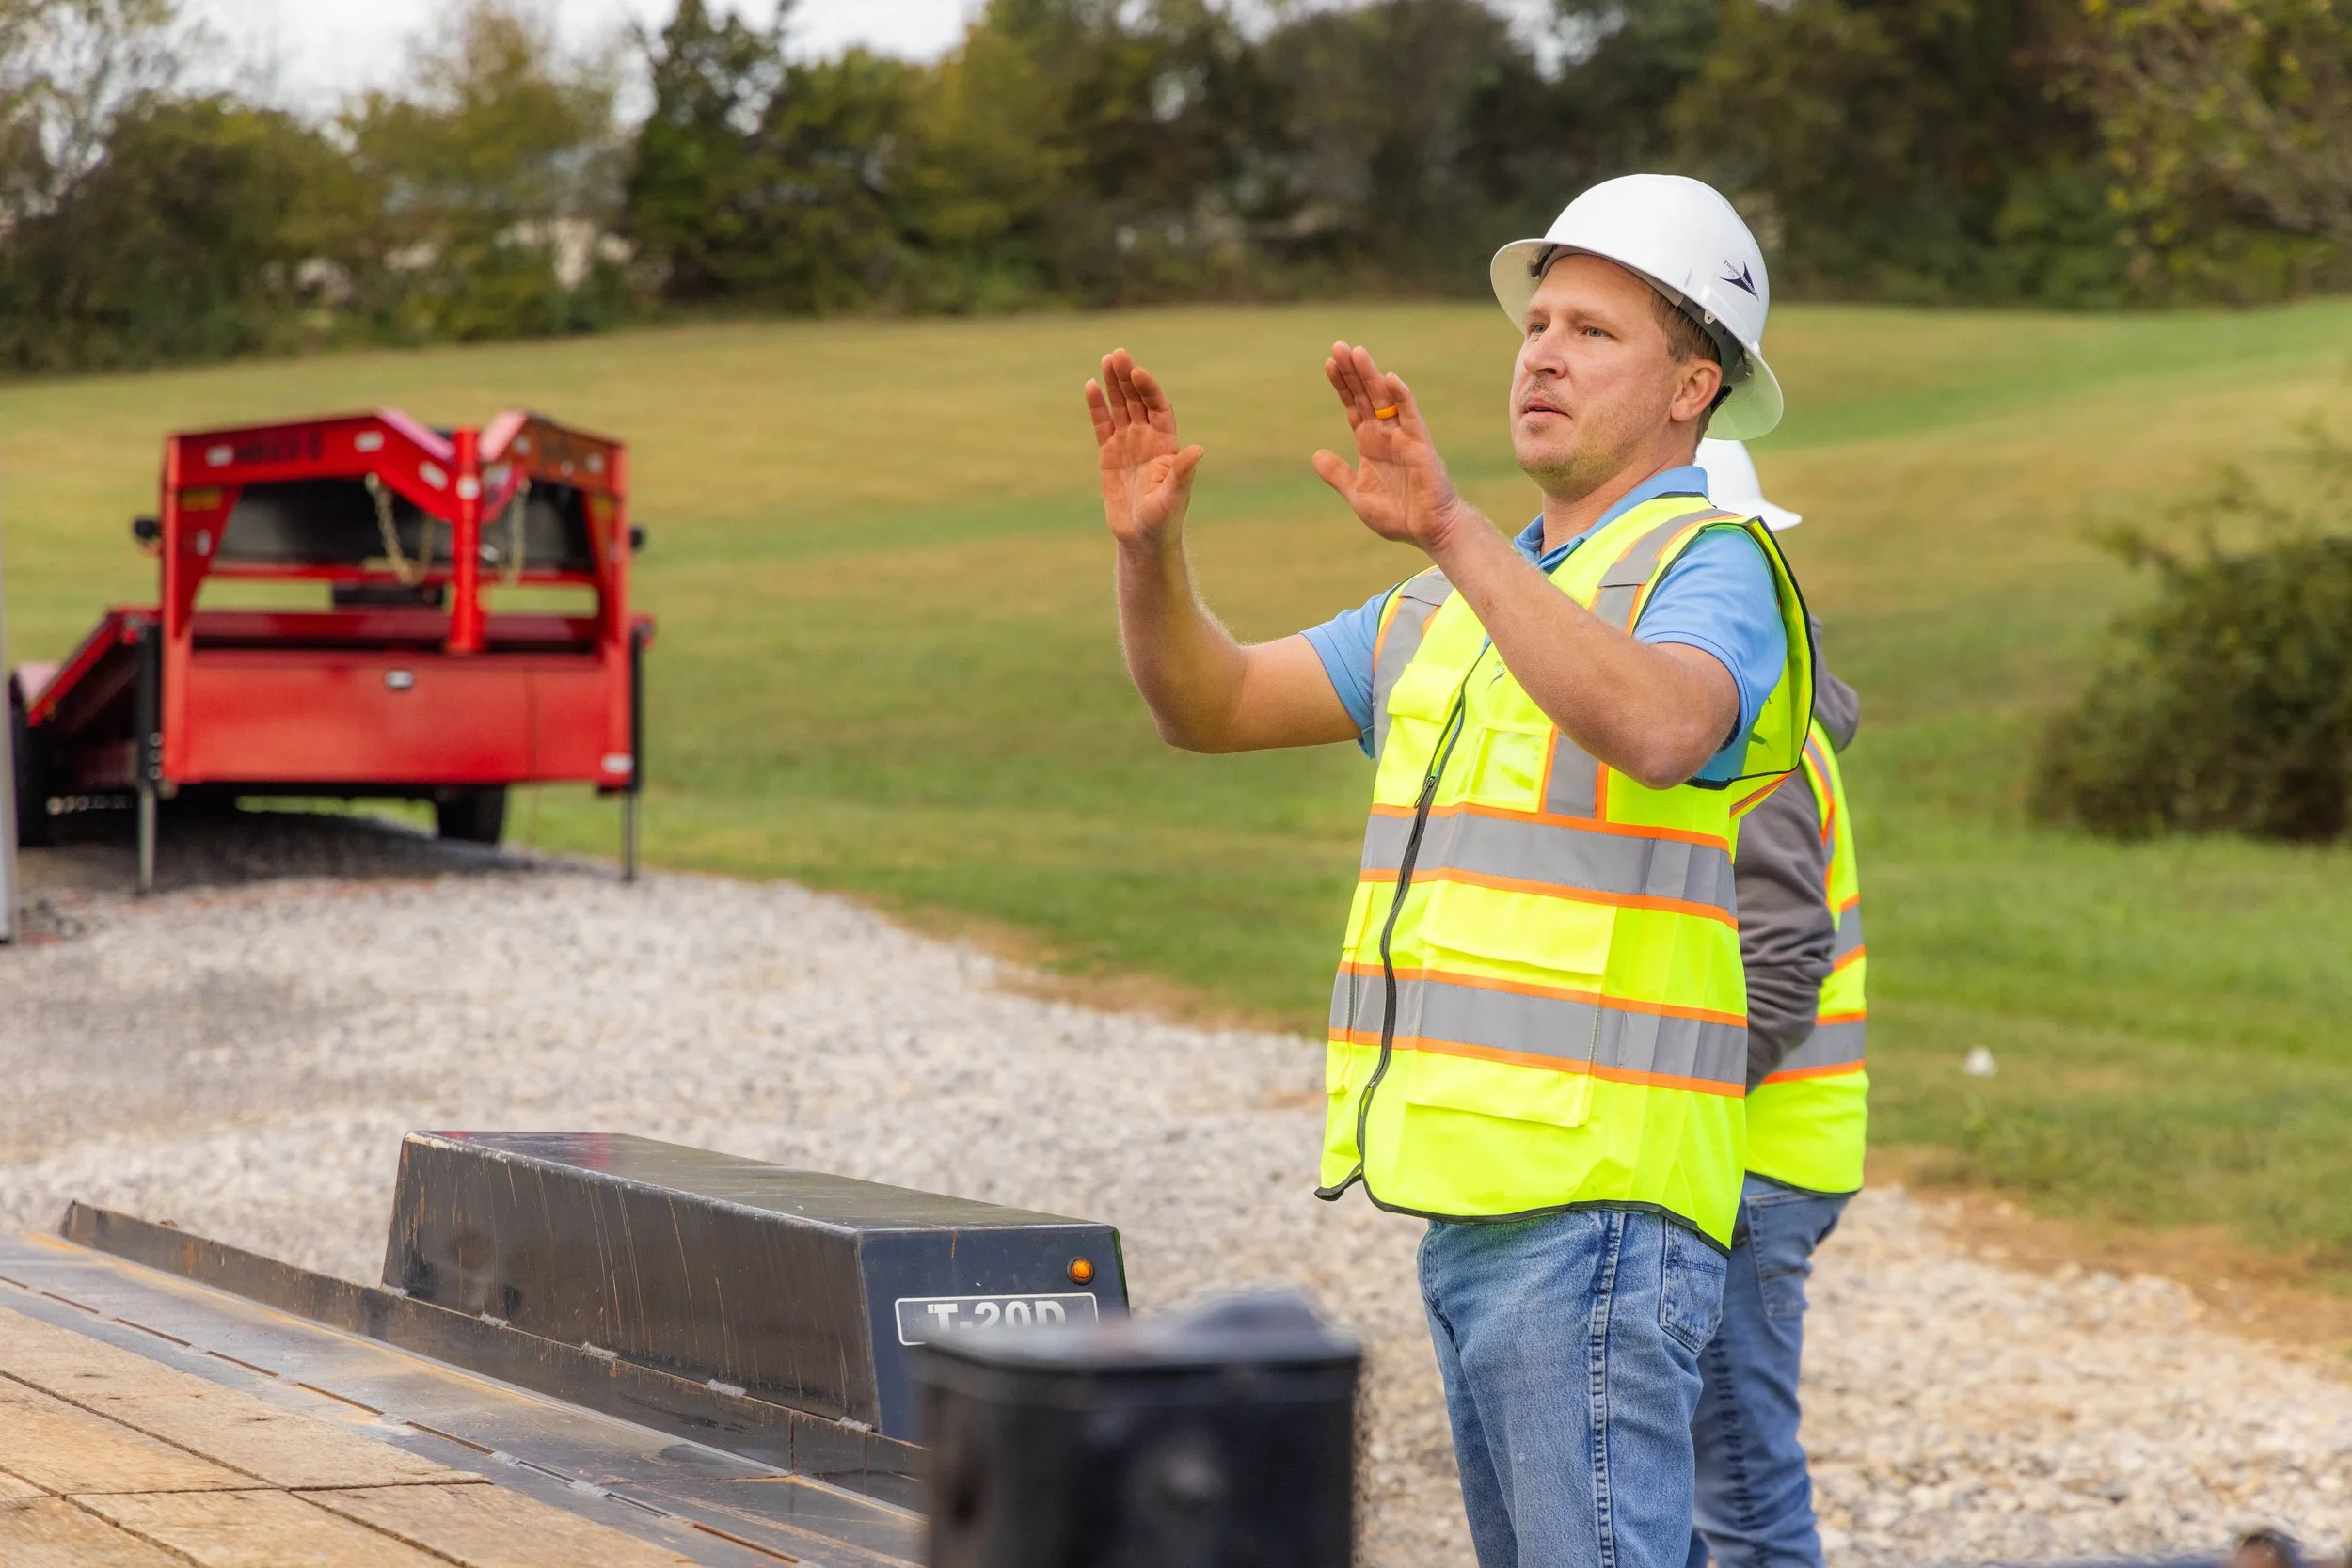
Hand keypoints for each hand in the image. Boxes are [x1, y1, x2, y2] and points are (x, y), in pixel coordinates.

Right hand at [1086, 349, 1203, 549]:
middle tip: (1118, 354)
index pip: (1158, 407)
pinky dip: (1097, 406)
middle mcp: (1148, 438)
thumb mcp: (1174, 496)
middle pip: (1138, 400)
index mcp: (1166, 444)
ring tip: (1106, 360)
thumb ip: (1182, 472)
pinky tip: (1090, 386)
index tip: (1137, 373)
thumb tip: (1199, 450)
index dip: (1149, 388)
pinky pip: (1102, 424)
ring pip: (1120, 407)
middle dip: (1128, 377)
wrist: (1142, 539)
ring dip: (1114, 384)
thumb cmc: (1163, 520)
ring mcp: (1128, 444)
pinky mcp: (1109, 454)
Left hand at [1312, 342, 1472, 553]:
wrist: (1428, 531)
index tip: (1329, 364)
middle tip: (1338, 346)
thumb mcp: (1358, 494)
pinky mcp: (1420, 445)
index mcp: (1370, 444)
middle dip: (1353, 372)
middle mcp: (1386, 435)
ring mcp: (1403, 437)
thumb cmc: (1398, 515)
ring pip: (1385, 400)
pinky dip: (1401, 398)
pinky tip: (1390, 379)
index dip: (1342, 385)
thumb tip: (1316, 455)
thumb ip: (1338, 475)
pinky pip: (1410, 417)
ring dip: (1371, 376)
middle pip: (1366, 396)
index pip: (1353, 407)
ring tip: (1357, 352)